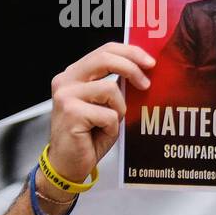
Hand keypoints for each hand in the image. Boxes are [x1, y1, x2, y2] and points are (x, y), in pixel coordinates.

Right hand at [46, 42, 153, 188]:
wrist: (68, 164)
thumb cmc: (88, 136)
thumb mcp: (106, 105)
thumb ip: (116, 85)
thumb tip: (144, 70)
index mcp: (74, 75)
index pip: (104, 51)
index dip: (130, 52)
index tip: (149, 62)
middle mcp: (66, 80)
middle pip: (105, 59)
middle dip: (131, 68)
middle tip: (146, 83)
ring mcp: (66, 95)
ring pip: (111, 89)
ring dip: (119, 110)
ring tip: (108, 124)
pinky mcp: (71, 112)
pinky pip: (108, 114)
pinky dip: (111, 127)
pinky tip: (99, 134)